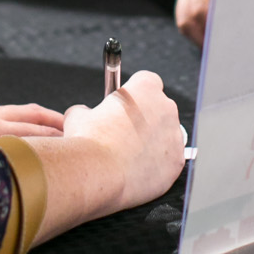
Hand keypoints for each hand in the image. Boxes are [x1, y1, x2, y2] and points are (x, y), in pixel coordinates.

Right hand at [30, 69, 185, 237]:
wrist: (98, 173)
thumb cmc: (89, 141)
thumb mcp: (77, 116)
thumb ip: (86, 110)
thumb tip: (83, 114)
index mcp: (145, 88)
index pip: (148, 80)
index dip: (134, 93)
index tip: (123, 106)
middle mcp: (166, 107)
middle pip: (159, 108)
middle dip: (144, 119)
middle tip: (124, 134)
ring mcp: (174, 135)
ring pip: (166, 135)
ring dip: (152, 142)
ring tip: (128, 156)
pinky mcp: (176, 161)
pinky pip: (169, 160)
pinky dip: (156, 165)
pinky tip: (137, 171)